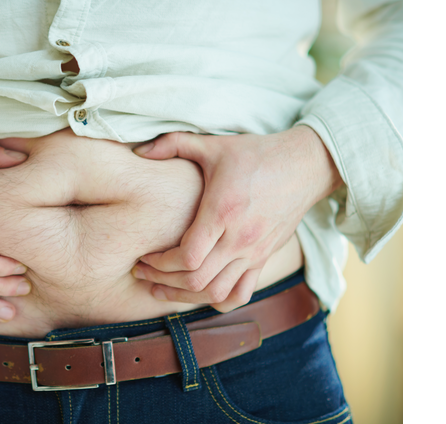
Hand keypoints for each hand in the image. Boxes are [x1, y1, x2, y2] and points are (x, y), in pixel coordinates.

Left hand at [131, 126, 341, 311]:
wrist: (305, 165)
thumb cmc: (255, 154)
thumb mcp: (213, 144)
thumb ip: (174, 144)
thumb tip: (139, 151)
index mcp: (222, 212)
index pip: (187, 256)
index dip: (160, 264)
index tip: (144, 257)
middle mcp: (240, 238)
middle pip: (197, 280)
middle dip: (162, 281)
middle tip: (142, 273)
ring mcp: (254, 253)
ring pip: (216, 293)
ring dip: (184, 297)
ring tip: (160, 289)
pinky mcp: (264, 258)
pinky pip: (241, 294)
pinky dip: (217, 301)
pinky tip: (198, 293)